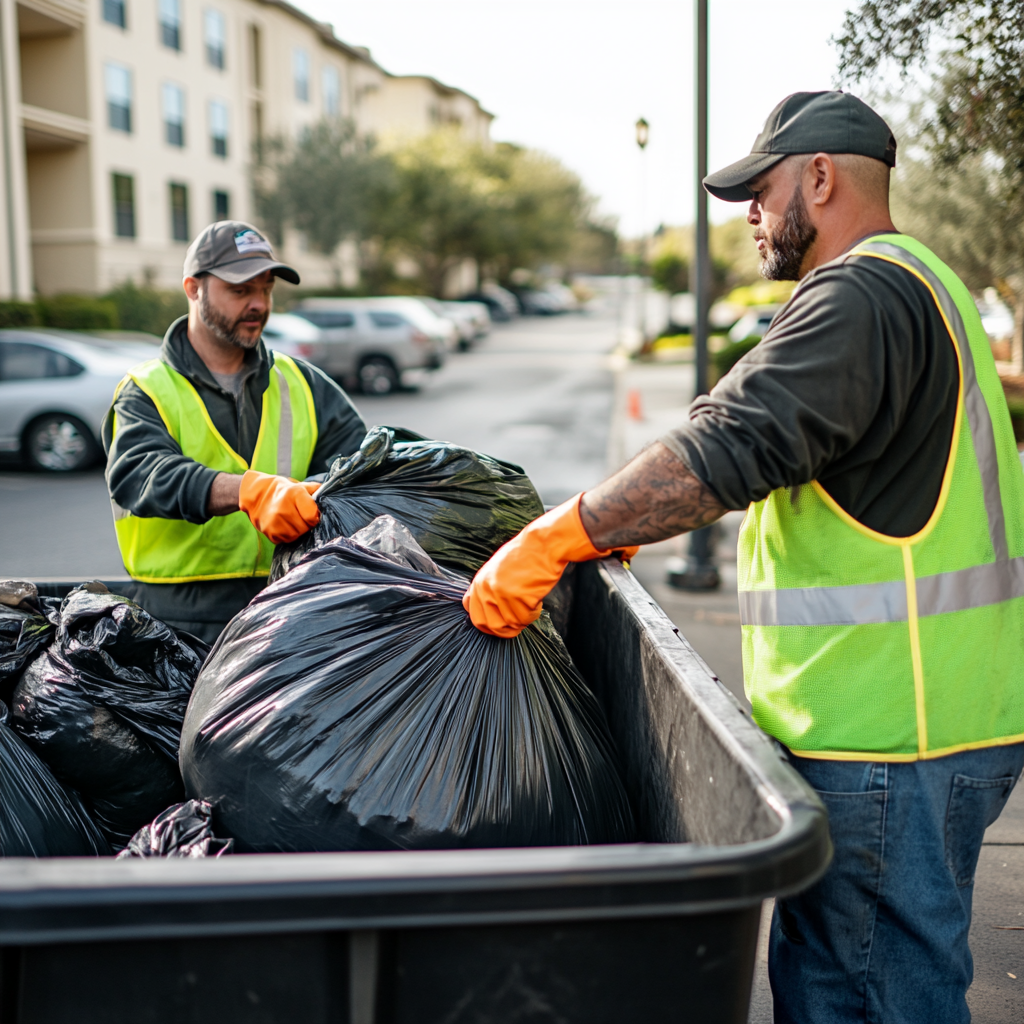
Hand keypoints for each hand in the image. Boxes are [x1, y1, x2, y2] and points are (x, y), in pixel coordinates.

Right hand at [238, 471, 319, 543]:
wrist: (256, 495)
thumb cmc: (283, 491)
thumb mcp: (299, 486)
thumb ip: (315, 490)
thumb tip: (331, 492)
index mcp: (294, 494)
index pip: (312, 516)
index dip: (315, 517)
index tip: (311, 514)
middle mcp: (283, 508)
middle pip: (306, 527)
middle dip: (306, 524)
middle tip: (300, 517)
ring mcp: (274, 521)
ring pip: (297, 535)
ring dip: (298, 531)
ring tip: (292, 521)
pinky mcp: (269, 532)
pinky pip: (286, 540)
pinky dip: (288, 535)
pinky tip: (284, 526)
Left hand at [463, 493, 637, 637]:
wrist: (544, 544)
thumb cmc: (526, 553)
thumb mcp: (497, 568)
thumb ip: (489, 588)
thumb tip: (488, 608)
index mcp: (479, 581)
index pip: (473, 613)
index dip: (487, 622)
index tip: (499, 622)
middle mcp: (486, 588)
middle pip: (489, 625)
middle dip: (504, 629)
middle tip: (517, 622)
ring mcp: (501, 594)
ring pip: (509, 624)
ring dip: (522, 619)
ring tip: (530, 606)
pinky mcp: (518, 598)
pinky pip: (525, 618)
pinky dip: (533, 613)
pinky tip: (537, 601)